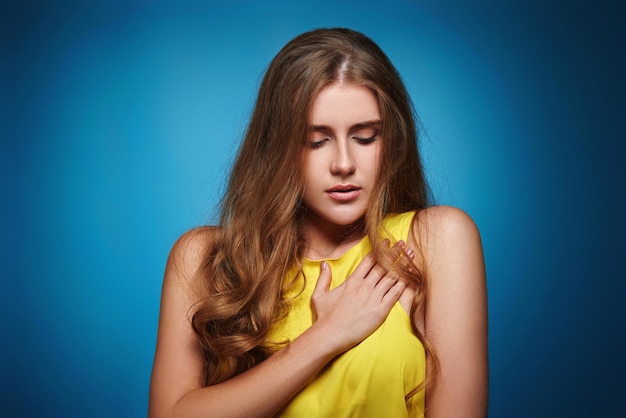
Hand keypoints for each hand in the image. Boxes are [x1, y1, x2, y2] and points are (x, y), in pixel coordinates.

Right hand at [310, 240, 410, 354]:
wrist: (329, 335)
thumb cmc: (323, 317)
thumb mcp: (319, 295)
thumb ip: (324, 278)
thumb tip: (324, 264)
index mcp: (352, 281)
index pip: (369, 261)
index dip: (379, 250)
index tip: (387, 242)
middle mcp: (364, 286)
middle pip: (383, 265)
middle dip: (394, 253)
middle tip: (403, 243)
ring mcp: (373, 298)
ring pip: (391, 277)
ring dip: (402, 264)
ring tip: (411, 255)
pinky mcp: (380, 311)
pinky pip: (395, 294)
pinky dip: (403, 283)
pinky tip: (410, 275)